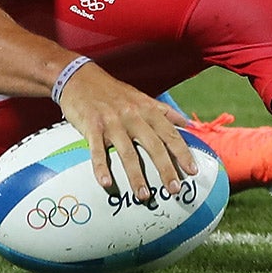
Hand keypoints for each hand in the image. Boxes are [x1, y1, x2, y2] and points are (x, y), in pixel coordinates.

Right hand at [57, 64, 195, 203]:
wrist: (79, 77)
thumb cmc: (113, 91)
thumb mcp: (141, 97)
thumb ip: (164, 111)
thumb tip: (187, 124)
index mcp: (146, 108)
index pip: (169, 132)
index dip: (182, 152)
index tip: (192, 171)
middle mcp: (132, 115)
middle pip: (153, 145)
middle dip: (165, 168)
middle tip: (174, 189)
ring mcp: (111, 121)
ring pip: (127, 152)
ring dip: (136, 175)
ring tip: (143, 195)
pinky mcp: (91, 126)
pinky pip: (97, 150)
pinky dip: (101, 167)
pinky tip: (106, 184)